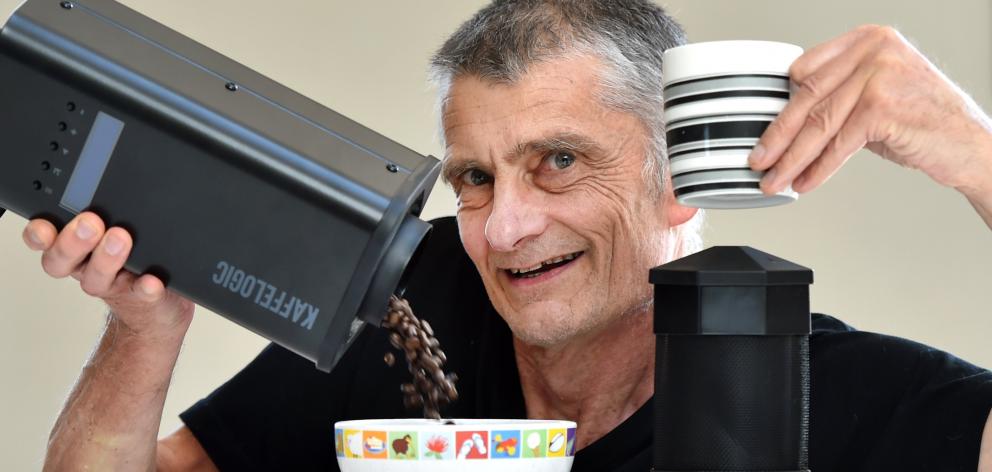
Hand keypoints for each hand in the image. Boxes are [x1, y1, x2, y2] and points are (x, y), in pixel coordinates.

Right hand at [22, 211, 193, 339]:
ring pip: (96, 278)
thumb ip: (112, 208)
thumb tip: (119, 175)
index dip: (39, 234)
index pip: (46, 238)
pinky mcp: (142, 298)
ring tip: (121, 239)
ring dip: (106, 259)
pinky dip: (146, 288)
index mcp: (77, 245)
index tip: (44, 225)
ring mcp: (113, 284)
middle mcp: (87, 266)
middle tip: (90, 223)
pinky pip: (142, 295)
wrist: (158, 305)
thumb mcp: (120, 226)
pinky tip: (152, 281)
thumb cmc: (137, 259)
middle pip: (62, 259)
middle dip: (72, 240)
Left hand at [749, 25, 991, 196]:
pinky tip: (804, 183)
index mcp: (866, 38)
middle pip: (807, 98)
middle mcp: (872, 49)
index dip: (781, 105)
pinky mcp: (882, 106)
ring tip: (774, 179)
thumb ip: (837, 94)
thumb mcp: (875, 93)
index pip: (804, 71)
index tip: (764, 132)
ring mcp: (878, 75)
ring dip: (791, 158)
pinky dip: (818, 168)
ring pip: (818, 124)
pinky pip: (838, 144)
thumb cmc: (922, 120)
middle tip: (758, 160)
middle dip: (778, 136)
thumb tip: (786, 121)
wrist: (969, 143)